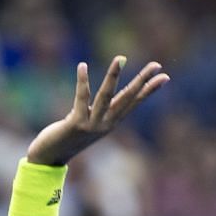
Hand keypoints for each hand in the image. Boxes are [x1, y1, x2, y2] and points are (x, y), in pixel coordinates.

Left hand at [24, 56, 168, 166]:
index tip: (164, 76)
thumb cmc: (69, 136)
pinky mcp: (76, 124)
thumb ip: (98, 109)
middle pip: (127, 98)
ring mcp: (92, 125)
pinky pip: (81, 98)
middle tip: (156, 64)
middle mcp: (106, 124)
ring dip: (113, 77)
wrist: (51, 156)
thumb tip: (108, 92)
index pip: (134, 102)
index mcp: (111, 122)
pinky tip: (82, 66)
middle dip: (142, 81)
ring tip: (120, 58)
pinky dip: (82, 82)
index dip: (149, 89)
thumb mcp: (89, 122)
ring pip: (106, 97)